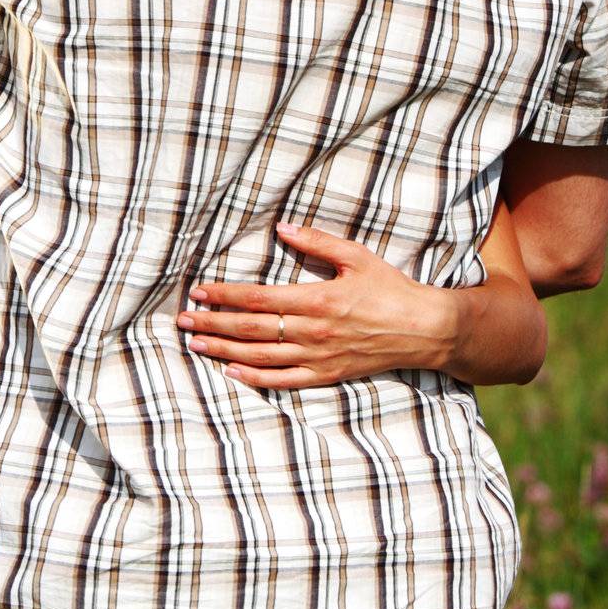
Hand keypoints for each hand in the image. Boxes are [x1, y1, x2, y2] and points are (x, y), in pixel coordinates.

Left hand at [174, 223, 456, 389]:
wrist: (425, 329)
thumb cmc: (390, 288)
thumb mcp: (356, 256)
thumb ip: (316, 241)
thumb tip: (281, 227)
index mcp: (316, 299)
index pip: (257, 298)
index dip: (224, 295)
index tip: (198, 292)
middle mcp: (313, 331)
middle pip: (251, 329)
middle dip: (213, 324)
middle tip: (182, 321)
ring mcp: (319, 356)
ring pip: (261, 357)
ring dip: (224, 351)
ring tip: (196, 345)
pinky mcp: (328, 374)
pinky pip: (285, 380)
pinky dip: (256, 379)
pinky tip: (232, 373)